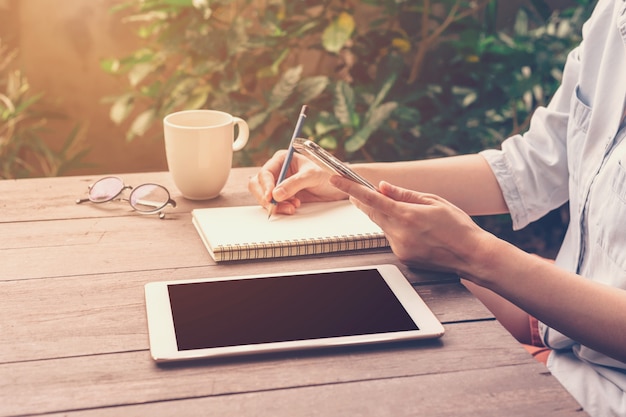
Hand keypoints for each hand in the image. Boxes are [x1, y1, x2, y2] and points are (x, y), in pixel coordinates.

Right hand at [248, 150, 346, 214]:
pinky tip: (294, 206)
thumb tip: (276, 195)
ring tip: (292, 206)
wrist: (338, 185)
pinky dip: (281, 208)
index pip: (265, 173)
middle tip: (274, 207)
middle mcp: (278, 171)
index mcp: (282, 159)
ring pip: (265, 196)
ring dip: (275, 205)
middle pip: (258, 185)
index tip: (270, 197)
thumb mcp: (311, 176)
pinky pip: (274, 204)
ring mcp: (280, 184)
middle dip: (266, 197)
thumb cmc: (327, 173)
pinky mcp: (284, 196)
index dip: (265, 186)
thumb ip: (294, 184)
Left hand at [329, 176, 492, 275]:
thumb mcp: (434, 201)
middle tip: (357, 190)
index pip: (371, 199)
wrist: (473, 256)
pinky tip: (418, 231)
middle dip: (365, 201)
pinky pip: (393, 238)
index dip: (350, 188)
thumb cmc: (459, 227)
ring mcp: (400, 248)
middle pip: (372, 212)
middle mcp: (399, 234)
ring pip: (383, 225)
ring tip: (414, 216)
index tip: (335, 179)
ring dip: (388, 216)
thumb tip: (383, 187)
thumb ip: (405, 194)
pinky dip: (398, 230)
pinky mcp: (403, 257)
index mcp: (407, 216)